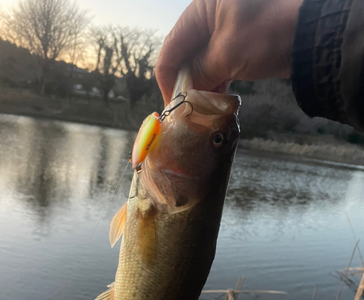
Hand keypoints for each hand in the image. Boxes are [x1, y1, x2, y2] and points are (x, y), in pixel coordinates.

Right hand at [156, 0, 303, 103]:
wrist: (308, 37)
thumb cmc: (265, 36)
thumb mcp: (226, 55)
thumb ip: (199, 73)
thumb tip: (183, 94)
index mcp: (200, 9)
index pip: (171, 47)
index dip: (167, 79)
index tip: (171, 106)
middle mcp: (209, 17)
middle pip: (185, 56)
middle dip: (185, 84)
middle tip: (185, 112)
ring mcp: (224, 30)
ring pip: (201, 63)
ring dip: (200, 87)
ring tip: (200, 110)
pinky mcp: (237, 44)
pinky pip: (217, 65)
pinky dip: (215, 83)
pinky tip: (215, 101)